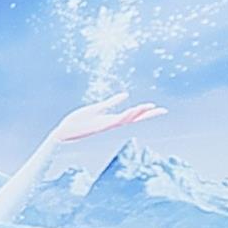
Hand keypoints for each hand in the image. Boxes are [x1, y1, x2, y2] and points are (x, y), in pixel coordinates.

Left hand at [51, 92, 165, 142]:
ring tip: (149, 106)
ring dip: (136, 113)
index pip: (132, 115)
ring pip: (125, 119)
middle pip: (133, 118)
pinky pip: (113, 121)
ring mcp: (105, 125)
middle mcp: (111, 123)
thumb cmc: (78, 121)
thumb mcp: (96, 108)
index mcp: (111, 119)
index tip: (158, 107)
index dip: (144, 112)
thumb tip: (125, 95)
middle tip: (163, 110)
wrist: (64, 132)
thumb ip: (111, 102)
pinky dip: (122, 116)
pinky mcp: (98, 126)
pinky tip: (130, 111)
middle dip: (147, 115)